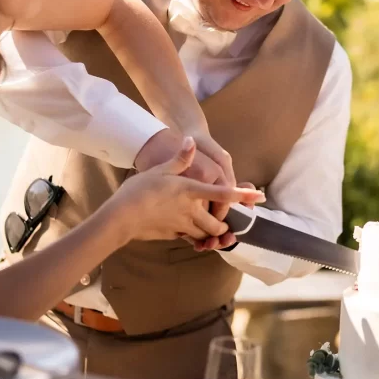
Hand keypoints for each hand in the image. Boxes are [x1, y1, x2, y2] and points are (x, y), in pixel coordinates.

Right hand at [106, 137, 264, 242]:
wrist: (120, 218)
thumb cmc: (138, 191)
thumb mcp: (160, 170)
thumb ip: (180, 158)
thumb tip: (191, 140)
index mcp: (190, 191)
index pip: (223, 194)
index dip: (242, 195)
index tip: (258, 197)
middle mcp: (190, 211)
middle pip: (218, 223)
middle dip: (224, 225)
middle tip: (226, 222)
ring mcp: (182, 226)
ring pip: (205, 235)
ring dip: (211, 235)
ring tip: (211, 231)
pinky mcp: (172, 235)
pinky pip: (189, 239)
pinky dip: (194, 238)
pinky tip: (189, 232)